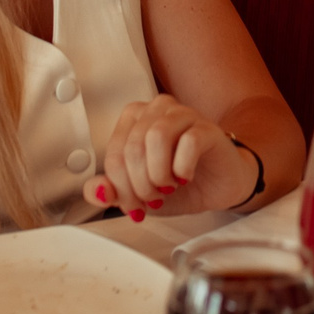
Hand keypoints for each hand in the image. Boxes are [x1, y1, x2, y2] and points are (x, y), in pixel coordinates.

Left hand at [83, 94, 254, 220]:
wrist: (218, 186)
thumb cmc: (178, 184)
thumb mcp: (138, 193)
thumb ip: (112, 192)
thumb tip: (95, 191)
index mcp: (134, 119)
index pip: (114, 153)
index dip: (121, 187)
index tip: (135, 204)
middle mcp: (156, 109)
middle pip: (133, 147)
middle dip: (140, 184)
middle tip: (154, 198)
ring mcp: (183, 114)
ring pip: (157, 137)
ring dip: (160, 174)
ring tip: (169, 186)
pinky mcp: (207, 127)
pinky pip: (188, 142)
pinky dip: (183, 167)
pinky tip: (186, 176)